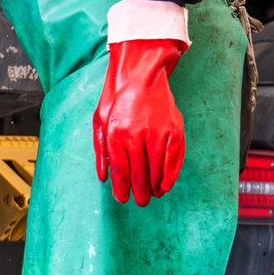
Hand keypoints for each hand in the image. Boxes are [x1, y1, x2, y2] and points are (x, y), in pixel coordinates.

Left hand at [92, 39, 187, 206]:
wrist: (142, 72)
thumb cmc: (117, 97)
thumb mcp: (99, 122)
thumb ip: (100, 151)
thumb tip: (104, 177)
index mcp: (116, 135)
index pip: (120, 171)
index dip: (122, 189)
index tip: (123, 199)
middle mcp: (137, 135)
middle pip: (140, 174)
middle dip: (139, 192)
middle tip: (140, 202)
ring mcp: (158, 132)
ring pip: (157, 168)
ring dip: (155, 186)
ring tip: (152, 195)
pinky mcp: (174, 128)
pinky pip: (174, 157)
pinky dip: (171, 174)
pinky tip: (166, 184)